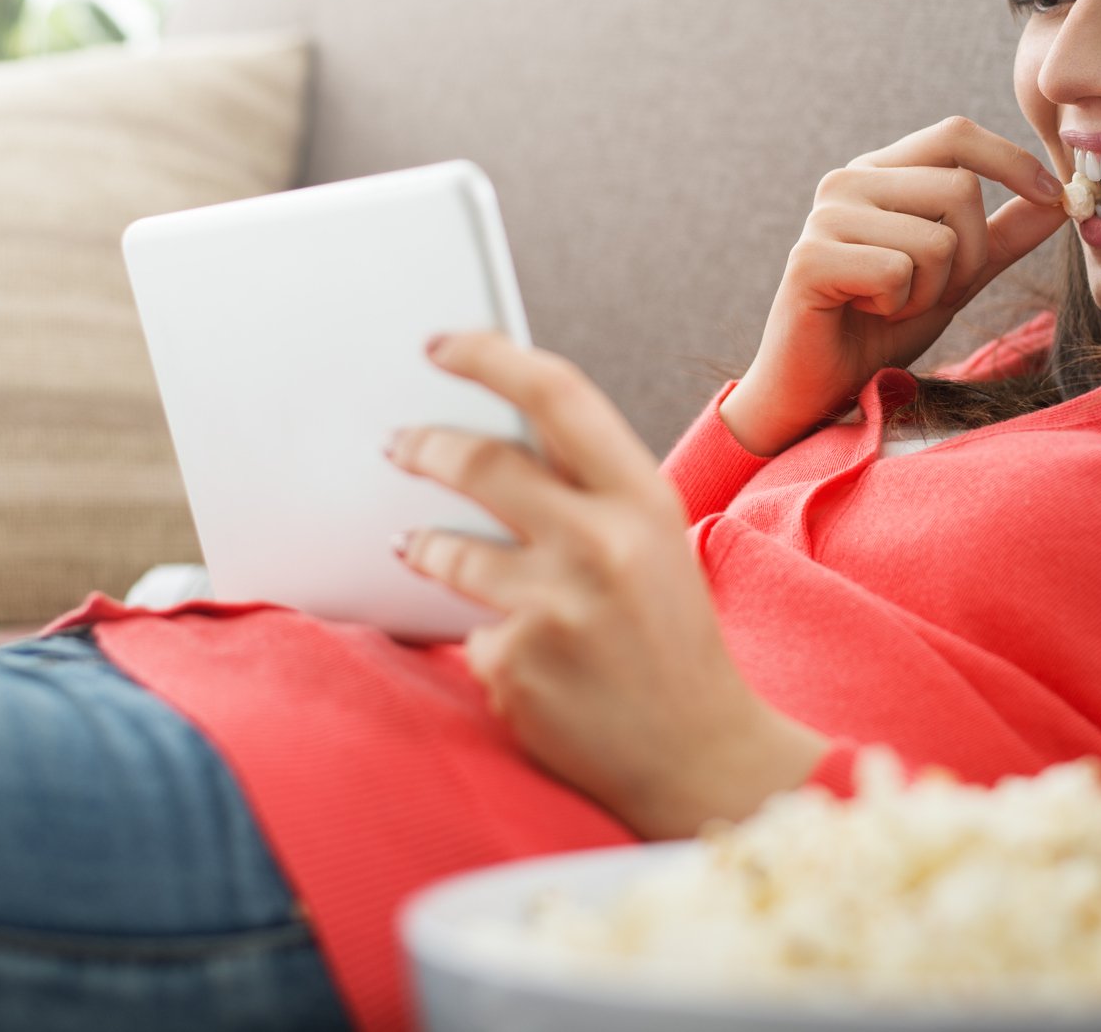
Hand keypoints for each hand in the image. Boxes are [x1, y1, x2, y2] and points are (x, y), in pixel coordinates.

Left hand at [387, 329, 829, 837]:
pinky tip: (518, 659)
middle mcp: (600, 543)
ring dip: (422, 544)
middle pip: (482, 461)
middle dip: (424, 445)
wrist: (702, 757)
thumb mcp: (656, 544)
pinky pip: (468, 633)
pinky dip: (481, 639)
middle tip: (397, 443)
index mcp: (643, 499)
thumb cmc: (673, 642)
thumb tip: (490, 444)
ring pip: (449, 551)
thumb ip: (589, 493)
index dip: (488, 357)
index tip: (440, 344)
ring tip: (413, 544)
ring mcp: (553, 607)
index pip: (555, 394)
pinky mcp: (516, 665)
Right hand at [723, 115, 1067, 455]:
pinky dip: (898, 308)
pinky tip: (864, 314)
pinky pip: (899, 272)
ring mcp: (826, 216)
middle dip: (969, 256)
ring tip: (889, 305)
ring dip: (931, 291)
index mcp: (881, 173)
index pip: (955, 135)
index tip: (1053, 195)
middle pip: (960, 188)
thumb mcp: (957, 275)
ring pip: (937, 239)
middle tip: (928, 292)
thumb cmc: (880, 327)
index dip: (1011, 160)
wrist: (818, 386)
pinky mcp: (811, 258)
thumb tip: (1062, 198)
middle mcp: (849, 181)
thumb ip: (1003, 235)